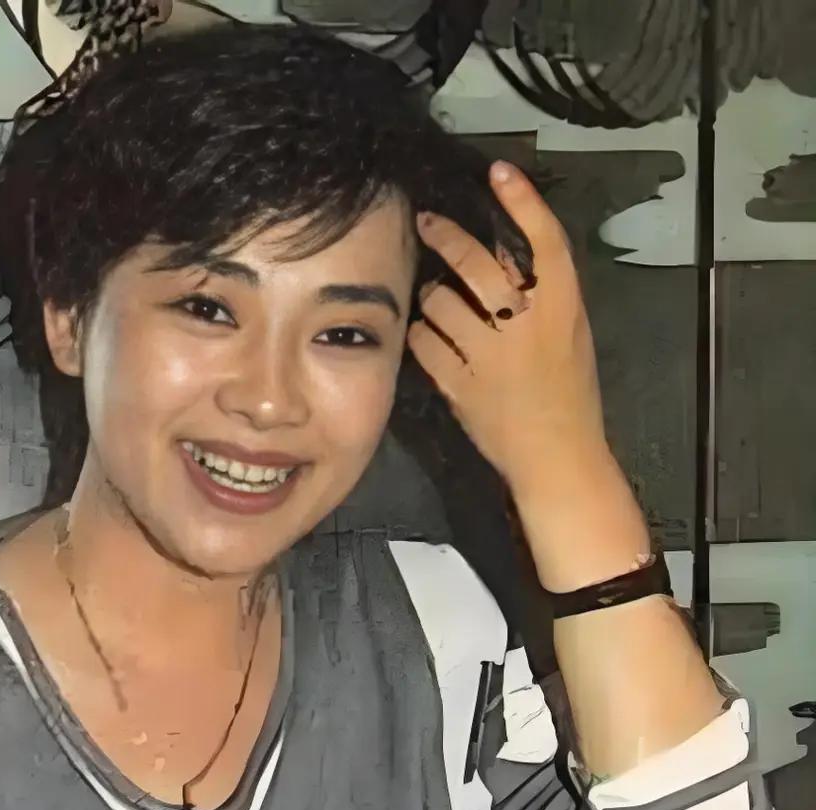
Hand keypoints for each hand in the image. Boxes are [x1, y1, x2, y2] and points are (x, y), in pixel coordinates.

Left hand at [407, 161, 609, 494]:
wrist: (556, 454)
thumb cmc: (569, 392)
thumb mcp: (571, 334)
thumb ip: (545, 297)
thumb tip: (507, 256)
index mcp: (564, 307)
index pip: (545, 241)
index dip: (521, 201)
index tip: (498, 170)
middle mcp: (526, 324)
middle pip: (476, 262)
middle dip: (444, 235)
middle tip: (426, 222)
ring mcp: (489, 354)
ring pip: (440, 300)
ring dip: (432, 295)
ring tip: (437, 302)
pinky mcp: (458, 382)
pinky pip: (424, 341)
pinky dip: (422, 334)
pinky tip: (430, 338)